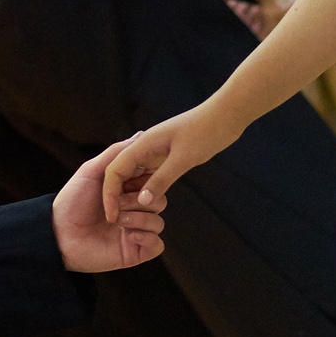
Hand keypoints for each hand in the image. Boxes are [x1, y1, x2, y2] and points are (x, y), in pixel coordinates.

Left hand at [55, 143, 166, 271]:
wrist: (58, 235)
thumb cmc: (71, 202)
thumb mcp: (92, 170)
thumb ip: (117, 153)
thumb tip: (140, 134)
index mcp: (127, 191)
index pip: (152, 182)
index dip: (146, 180)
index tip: (131, 181)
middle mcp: (133, 210)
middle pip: (159, 200)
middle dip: (140, 200)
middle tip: (118, 204)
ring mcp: (135, 231)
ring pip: (158, 222)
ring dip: (139, 219)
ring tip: (116, 221)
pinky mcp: (135, 251)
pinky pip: (157, 244)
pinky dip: (147, 238)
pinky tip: (128, 236)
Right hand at [102, 102, 247, 218]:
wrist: (226, 115)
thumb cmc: (206, 131)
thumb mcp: (184, 158)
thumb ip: (162, 179)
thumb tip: (142, 202)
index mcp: (142, 144)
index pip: (114, 170)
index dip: (109, 194)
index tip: (111, 216)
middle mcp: (144, 148)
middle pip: (120, 174)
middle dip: (117, 196)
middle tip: (120, 221)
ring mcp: (156, 152)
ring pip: (135, 176)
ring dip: (131, 194)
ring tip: (131, 217)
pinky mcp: (167, 157)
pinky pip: (150, 175)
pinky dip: (147, 189)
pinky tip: (150, 204)